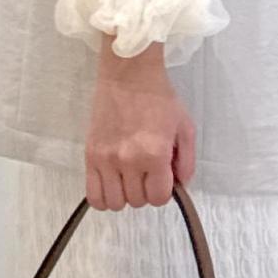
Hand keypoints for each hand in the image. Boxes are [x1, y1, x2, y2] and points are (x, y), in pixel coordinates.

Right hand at [84, 53, 196, 209]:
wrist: (128, 75)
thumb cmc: (159, 98)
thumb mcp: (185, 127)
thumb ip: (187, 160)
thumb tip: (180, 185)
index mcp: (155, 154)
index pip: (158, 198)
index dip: (163, 192)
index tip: (162, 179)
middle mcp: (128, 161)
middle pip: (137, 201)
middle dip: (145, 191)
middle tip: (147, 173)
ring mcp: (106, 159)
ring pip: (115, 202)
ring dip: (124, 195)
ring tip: (129, 179)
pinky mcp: (90, 155)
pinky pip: (93, 195)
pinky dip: (103, 198)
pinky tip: (112, 184)